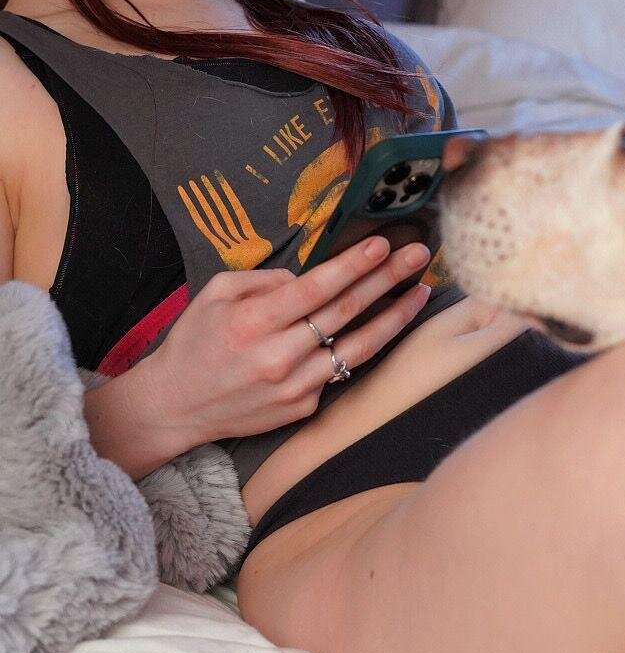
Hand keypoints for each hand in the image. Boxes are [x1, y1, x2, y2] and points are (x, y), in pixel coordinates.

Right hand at [146, 237, 431, 446]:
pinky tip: (381, 327)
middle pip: (345, 312)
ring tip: (421, 292)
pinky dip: (360, 349)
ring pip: (358, 348)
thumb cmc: (194, 342)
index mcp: (254, 321)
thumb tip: (306, 276)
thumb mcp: (215, 294)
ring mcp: (294, 386)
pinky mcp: (303, 408)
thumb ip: (263, 279)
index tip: (384, 244)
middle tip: (419, 255)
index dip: (353, 265)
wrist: (175, 406)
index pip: (316, 288)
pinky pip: (338, 372)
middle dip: (387, 279)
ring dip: (394, 318)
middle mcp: (278, 356)